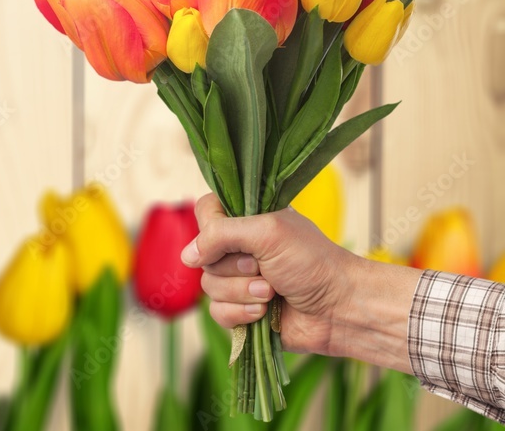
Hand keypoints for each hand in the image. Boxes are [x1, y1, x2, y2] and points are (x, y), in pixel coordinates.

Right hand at [181, 193, 358, 356]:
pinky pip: (217, 313)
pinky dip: (241, 314)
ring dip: (243, 292)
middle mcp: (239, 248)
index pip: (205, 211)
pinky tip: (264, 314)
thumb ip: (220, 234)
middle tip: (265, 267)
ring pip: (209, 287)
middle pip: (204, 255)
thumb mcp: (266, 232)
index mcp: (246, 220)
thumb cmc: (312, 262)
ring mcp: (238, 281)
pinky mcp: (240, 311)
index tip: (232, 238)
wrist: (340, 309)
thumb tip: (186, 257)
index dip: (212, 228)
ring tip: (272, 292)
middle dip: (236, 267)